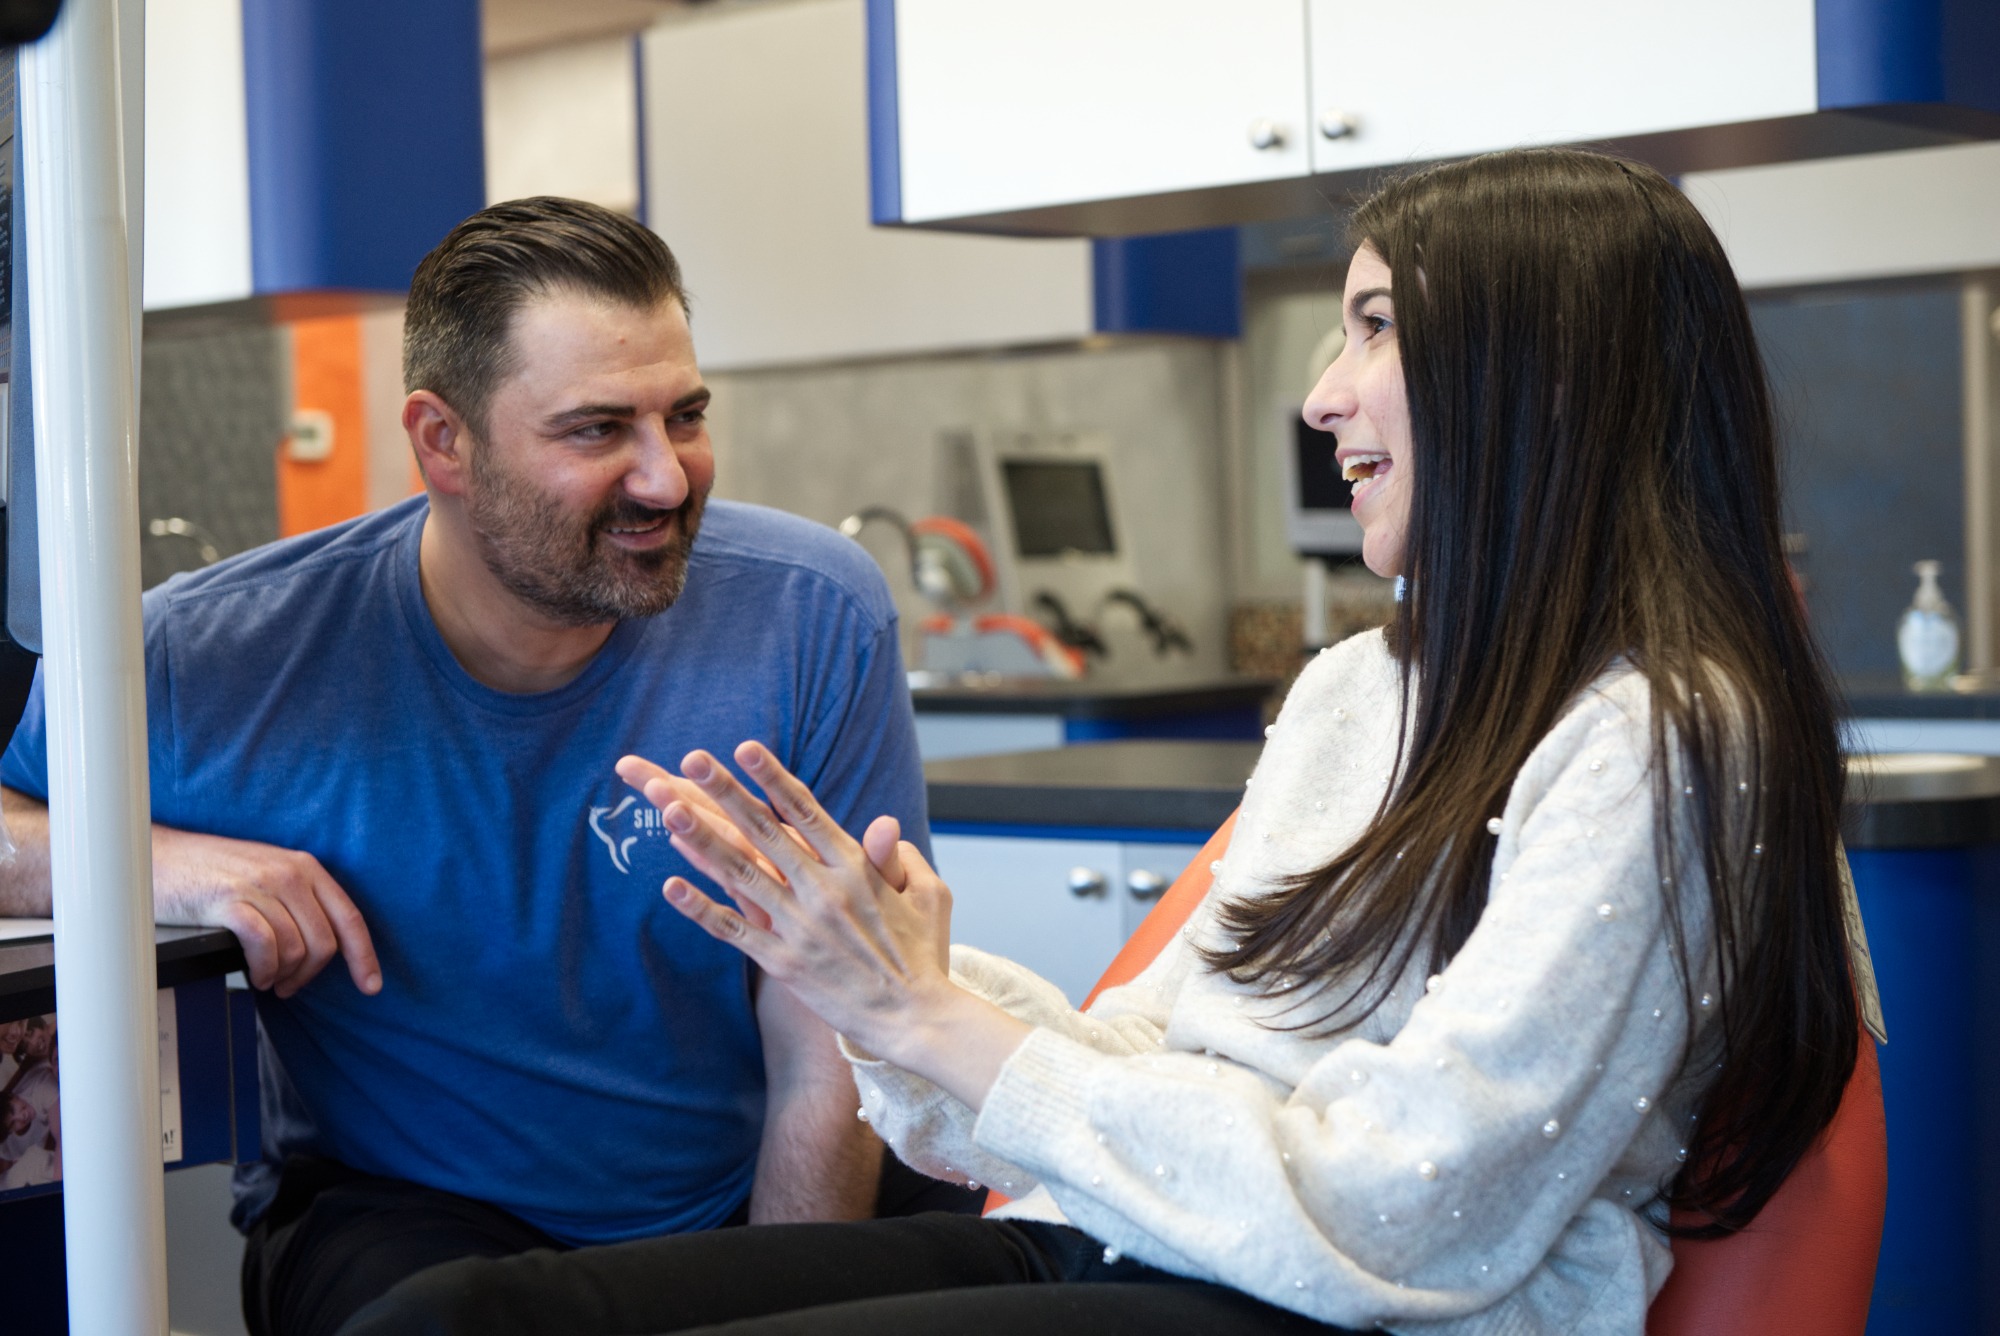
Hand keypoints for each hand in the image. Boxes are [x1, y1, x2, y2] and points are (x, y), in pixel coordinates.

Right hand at [151, 825, 380, 997]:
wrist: (158, 857)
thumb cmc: (210, 873)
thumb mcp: (265, 875)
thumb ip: (296, 901)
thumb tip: (320, 948)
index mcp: (305, 867)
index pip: (350, 918)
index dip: (364, 957)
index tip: (370, 986)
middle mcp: (290, 873)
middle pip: (324, 942)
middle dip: (309, 974)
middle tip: (289, 986)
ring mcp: (261, 885)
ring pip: (296, 949)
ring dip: (282, 975)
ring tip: (266, 978)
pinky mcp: (231, 901)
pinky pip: (265, 947)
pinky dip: (263, 969)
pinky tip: (255, 975)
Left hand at [652, 742, 953, 1061]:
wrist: (916, 1018)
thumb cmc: (924, 954)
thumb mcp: (928, 895)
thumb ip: (900, 857)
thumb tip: (884, 829)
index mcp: (856, 868)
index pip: (806, 812)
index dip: (773, 778)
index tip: (745, 748)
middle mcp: (823, 890)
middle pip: (765, 832)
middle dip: (727, 792)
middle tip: (694, 759)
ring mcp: (800, 927)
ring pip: (740, 874)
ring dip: (701, 840)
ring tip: (667, 810)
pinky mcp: (784, 963)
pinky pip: (735, 931)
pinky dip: (702, 909)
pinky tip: (671, 886)